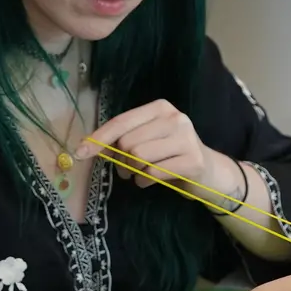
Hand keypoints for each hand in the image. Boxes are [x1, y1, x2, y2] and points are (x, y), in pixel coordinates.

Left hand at [78, 100, 243, 203]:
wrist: (210, 172)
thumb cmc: (171, 155)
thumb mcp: (148, 140)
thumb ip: (123, 139)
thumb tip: (88, 147)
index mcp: (160, 108)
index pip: (121, 122)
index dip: (99, 138)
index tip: (80, 153)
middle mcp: (175, 118)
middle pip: (127, 143)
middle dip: (123, 161)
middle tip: (130, 169)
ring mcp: (186, 138)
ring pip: (139, 157)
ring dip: (134, 173)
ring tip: (142, 175)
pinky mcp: (192, 161)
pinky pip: (153, 174)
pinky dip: (145, 182)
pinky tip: (152, 181)